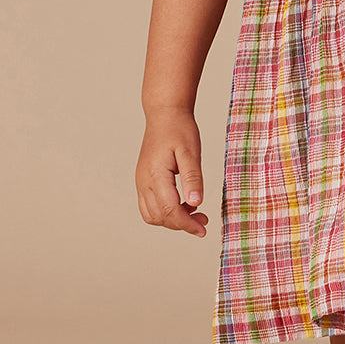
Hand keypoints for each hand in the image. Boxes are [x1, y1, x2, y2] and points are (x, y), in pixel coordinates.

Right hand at [135, 110, 209, 236]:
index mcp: (155, 174)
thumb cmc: (179, 129)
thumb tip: (196, 204)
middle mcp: (143, 181)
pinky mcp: (143, 180)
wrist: (165, 114)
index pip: (169, 210)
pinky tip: (183, 204)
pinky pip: (149, 206)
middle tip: (204, 220)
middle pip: (160, 217)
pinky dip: (165, 212)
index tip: (203, 229)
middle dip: (182, 224)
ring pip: (152, 215)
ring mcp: (141, 181)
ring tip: (194, 212)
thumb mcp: (191, 152)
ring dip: (172, 220)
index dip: (187, 224)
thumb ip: (193, 178)